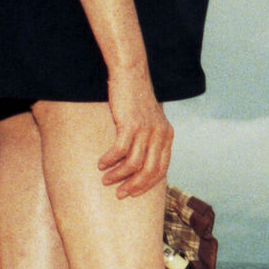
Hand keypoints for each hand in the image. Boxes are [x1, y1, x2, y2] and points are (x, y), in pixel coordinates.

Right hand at [99, 71, 172, 197]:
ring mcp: (146, 130)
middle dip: (133, 186)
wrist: (131, 74)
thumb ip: (150, 139)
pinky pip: (119, 151)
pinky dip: (109, 160)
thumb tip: (140, 163)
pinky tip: (101, 163)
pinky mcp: (130, 124)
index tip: (134, 193)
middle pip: (149, 171)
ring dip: (118, 175)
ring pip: (133, 164)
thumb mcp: (150, 121)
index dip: (147, 184)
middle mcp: (160, 135)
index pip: (161, 170)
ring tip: (106, 179)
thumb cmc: (136, 99)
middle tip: (119, 193)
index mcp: (167, 136)